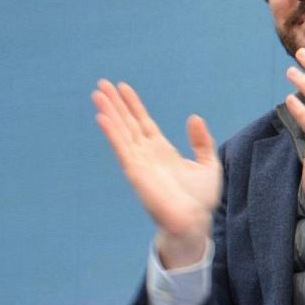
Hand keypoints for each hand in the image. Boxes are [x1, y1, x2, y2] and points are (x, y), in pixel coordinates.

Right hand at [92, 80, 219, 266]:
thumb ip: (201, 141)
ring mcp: (139, 162)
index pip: (143, 122)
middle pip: (128, 122)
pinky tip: (102, 117)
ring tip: (97, 93)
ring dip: (109, 112)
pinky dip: (112, 132)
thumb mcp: (208, 164)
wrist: (195, 221)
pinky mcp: (135, 172)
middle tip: (101, 83)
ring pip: (121, 131)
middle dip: (115, 103)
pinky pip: (122, 148)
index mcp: (162, 150)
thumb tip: (194, 117)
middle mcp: (147, 154)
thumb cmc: (201, 198)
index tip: (122, 87)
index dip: (133, 105)